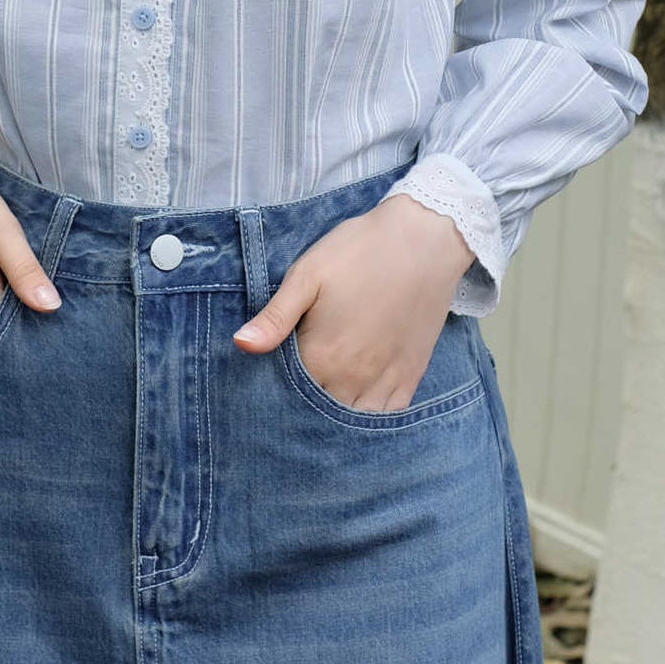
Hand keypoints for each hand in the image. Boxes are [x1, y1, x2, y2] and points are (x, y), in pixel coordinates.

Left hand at [232, 195, 475, 409]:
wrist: (424, 239)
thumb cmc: (360, 252)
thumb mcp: (308, 275)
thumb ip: (275, 317)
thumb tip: (239, 345)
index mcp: (323, 357)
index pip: (287, 397)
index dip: (272, 395)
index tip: (260, 390)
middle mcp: (354, 379)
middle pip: (319, 416)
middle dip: (301, 414)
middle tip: (286, 405)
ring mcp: (386, 381)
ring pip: (353, 424)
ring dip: (335, 423)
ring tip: (319, 412)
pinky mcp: (410, 376)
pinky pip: (388, 418)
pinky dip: (370, 423)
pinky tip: (355, 413)